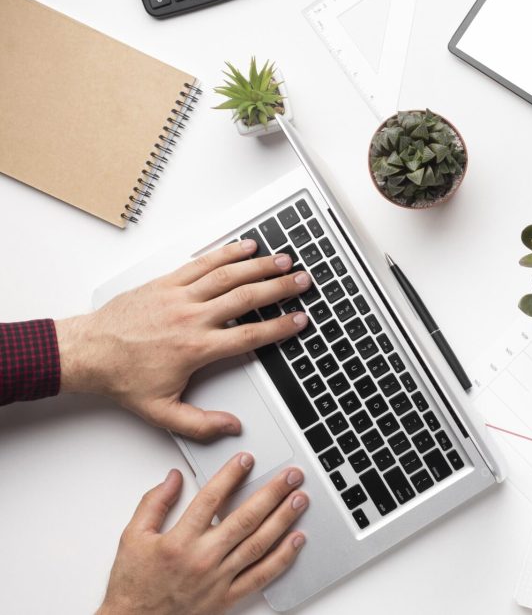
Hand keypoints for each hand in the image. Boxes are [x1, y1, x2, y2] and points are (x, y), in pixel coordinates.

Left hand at [56, 239, 311, 439]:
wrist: (86, 353)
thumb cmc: (122, 378)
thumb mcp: (161, 412)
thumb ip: (200, 423)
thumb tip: (232, 427)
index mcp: (196, 348)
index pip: (249, 334)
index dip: (279, 327)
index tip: (299, 320)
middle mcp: (191, 318)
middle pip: (246, 298)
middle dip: (280, 289)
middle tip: (303, 282)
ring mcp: (178, 296)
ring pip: (227, 275)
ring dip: (259, 266)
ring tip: (284, 261)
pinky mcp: (165, 283)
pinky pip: (201, 264)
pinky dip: (226, 253)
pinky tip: (245, 247)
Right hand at [99, 453, 306, 614]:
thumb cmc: (133, 584)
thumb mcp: (132, 538)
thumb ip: (154, 503)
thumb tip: (174, 477)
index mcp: (178, 542)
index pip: (210, 499)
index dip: (231, 476)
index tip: (247, 459)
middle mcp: (202, 559)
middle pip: (245, 519)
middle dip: (272, 493)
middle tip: (291, 476)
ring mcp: (218, 579)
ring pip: (258, 544)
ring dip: (283, 519)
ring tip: (300, 499)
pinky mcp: (227, 598)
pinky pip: (261, 576)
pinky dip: (282, 557)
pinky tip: (297, 540)